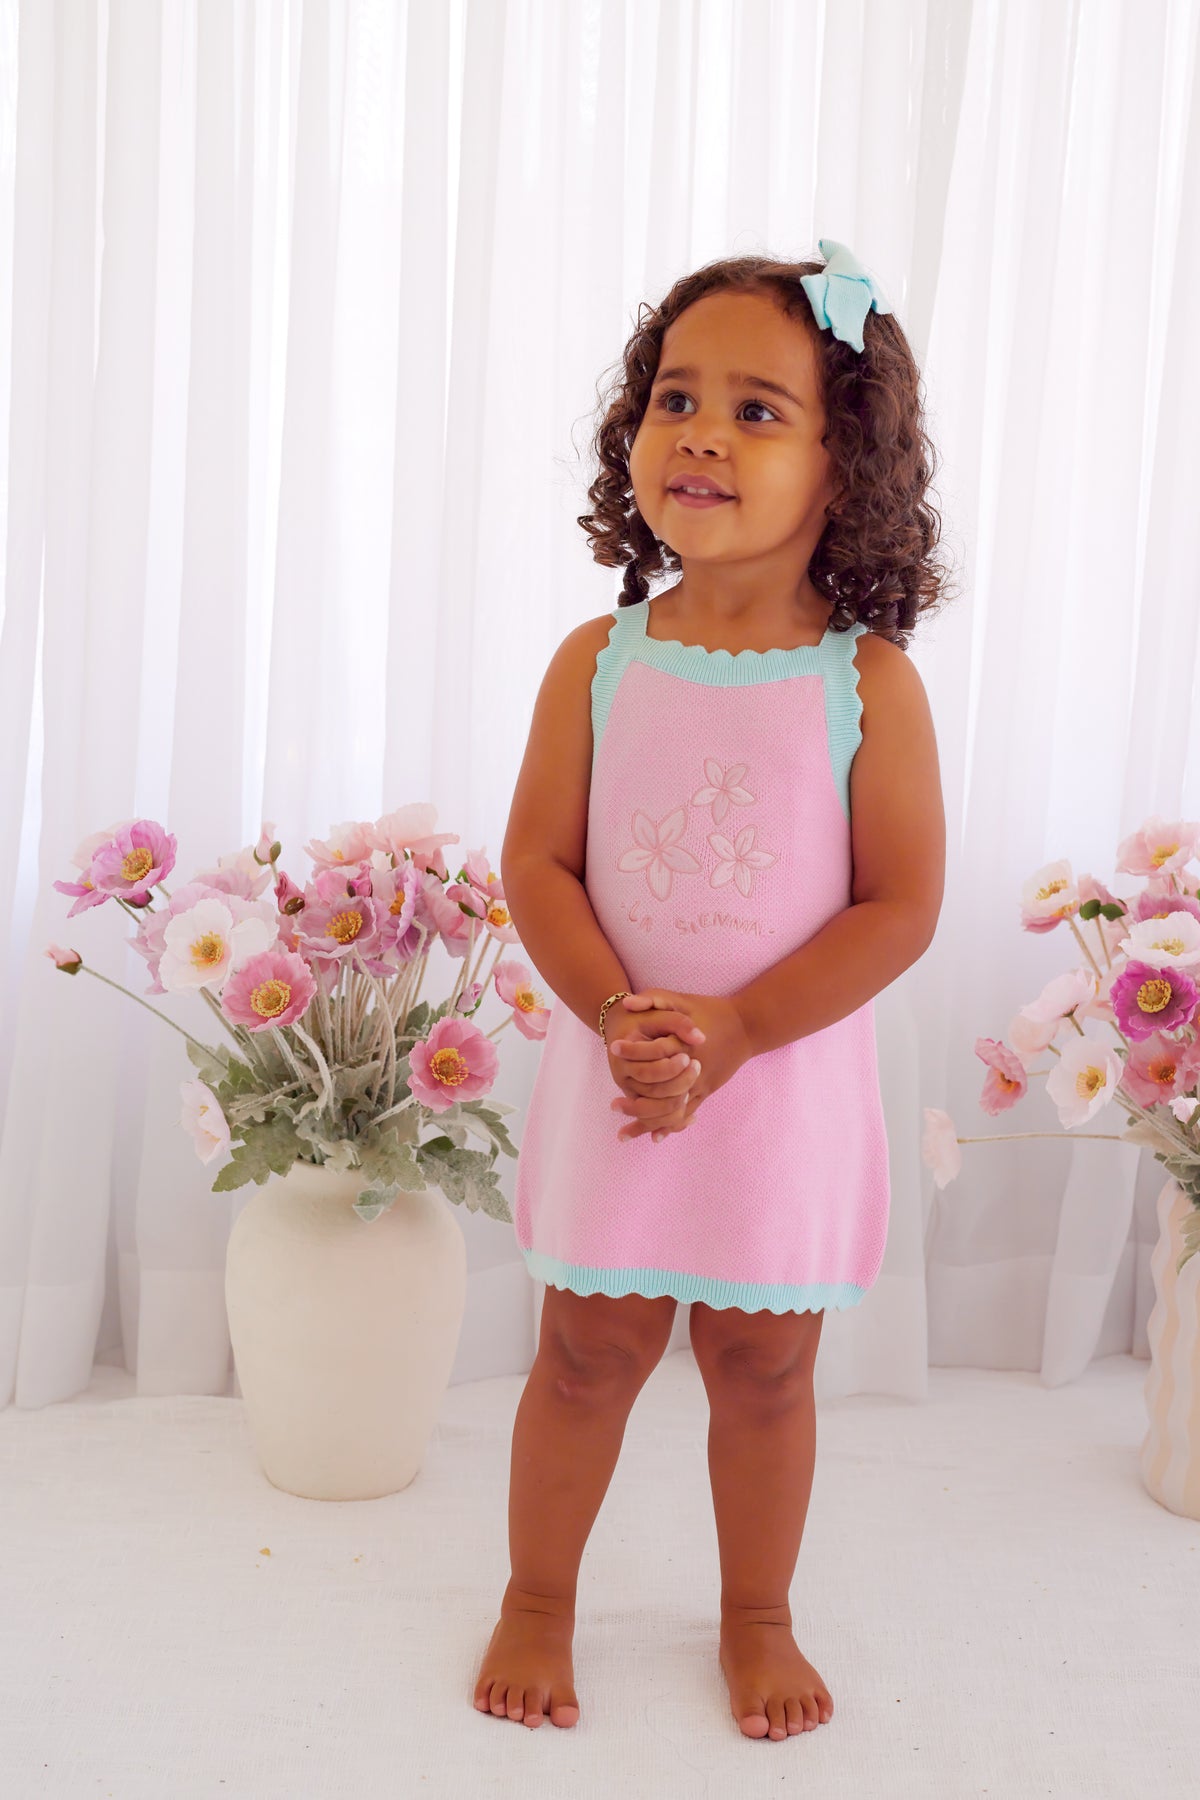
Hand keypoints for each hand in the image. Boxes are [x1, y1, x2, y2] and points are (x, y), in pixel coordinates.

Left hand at [606, 989, 753, 1142]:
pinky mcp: (707, 1091)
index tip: (612, 1063)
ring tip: (623, 1134)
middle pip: (659, 1095)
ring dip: (648, 1123)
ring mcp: (700, 1084)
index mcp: (682, 1046)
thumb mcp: (682, 999)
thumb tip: (627, 1004)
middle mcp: (691, 1070)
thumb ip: (655, 998)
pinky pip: (686, 1114)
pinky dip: (670, 1126)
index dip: (630, 1056)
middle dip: (635, 1104)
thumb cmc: (712, 1010)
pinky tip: (655, 1137)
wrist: (746, 1025)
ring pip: (672, 1112)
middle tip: (614, 1106)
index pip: (652, 1057)